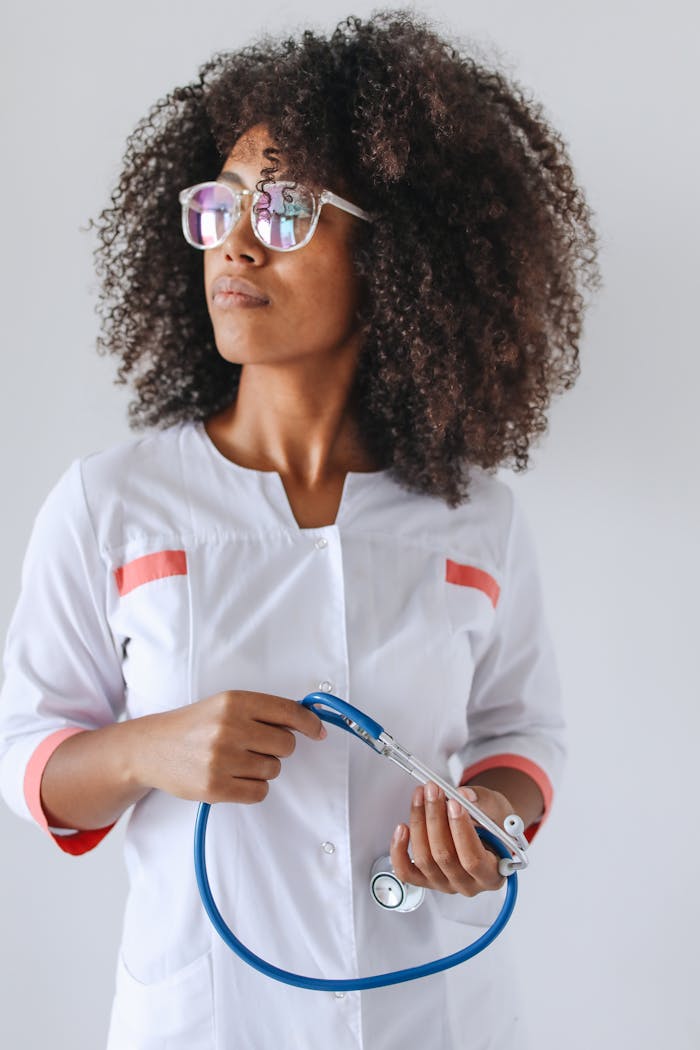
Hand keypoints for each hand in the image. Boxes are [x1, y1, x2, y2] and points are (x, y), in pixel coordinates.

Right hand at [133, 690, 325, 804]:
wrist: (152, 748)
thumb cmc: (194, 726)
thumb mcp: (224, 705)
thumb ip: (261, 711)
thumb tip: (306, 722)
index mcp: (234, 702)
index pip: (287, 711)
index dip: (309, 723)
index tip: (317, 731)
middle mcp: (228, 727)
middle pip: (286, 744)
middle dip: (278, 748)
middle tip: (256, 746)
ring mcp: (221, 759)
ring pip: (273, 769)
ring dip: (263, 768)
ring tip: (236, 761)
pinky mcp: (215, 787)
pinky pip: (259, 792)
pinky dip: (253, 788)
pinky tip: (234, 777)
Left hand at [390, 782, 514, 896]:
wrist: (485, 830)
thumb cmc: (493, 824)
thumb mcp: (497, 809)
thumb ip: (483, 803)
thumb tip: (464, 796)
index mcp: (493, 873)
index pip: (473, 860)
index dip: (461, 831)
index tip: (454, 804)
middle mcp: (468, 884)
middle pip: (444, 857)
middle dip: (435, 818)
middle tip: (433, 790)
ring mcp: (444, 883)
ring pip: (424, 859)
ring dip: (419, 823)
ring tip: (421, 796)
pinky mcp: (425, 879)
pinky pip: (406, 871)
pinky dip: (399, 850)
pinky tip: (402, 828)